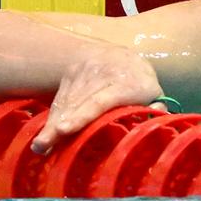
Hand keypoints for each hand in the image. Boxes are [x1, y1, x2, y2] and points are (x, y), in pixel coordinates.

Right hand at [31, 45, 163, 154]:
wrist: (120, 56)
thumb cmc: (140, 83)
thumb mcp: (153, 92)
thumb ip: (156, 105)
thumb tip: (159, 113)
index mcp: (127, 83)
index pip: (101, 100)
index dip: (83, 115)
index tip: (65, 129)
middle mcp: (103, 74)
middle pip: (78, 103)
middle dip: (60, 124)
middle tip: (43, 144)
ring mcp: (85, 72)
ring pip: (66, 100)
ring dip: (52, 123)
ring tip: (41, 145)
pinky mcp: (71, 73)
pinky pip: (61, 97)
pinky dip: (53, 115)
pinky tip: (47, 132)